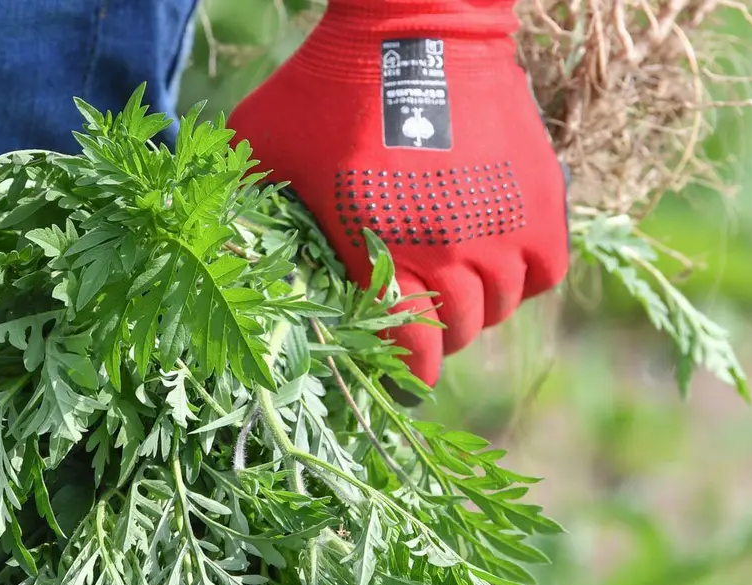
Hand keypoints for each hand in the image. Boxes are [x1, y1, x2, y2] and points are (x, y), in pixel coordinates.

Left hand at [228, 0, 568, 384]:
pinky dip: (526, 276)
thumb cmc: (325, 87)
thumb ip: (241, 200)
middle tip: (420, 325)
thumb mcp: (264, 148)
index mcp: (380, 252)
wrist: (413, 24)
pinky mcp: (542, 199)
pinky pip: (546, 271)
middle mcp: (449, 252)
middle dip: (438, 339)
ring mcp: (502, 227)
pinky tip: (499, 264)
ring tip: (457, 292)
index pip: (410, 349)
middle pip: (459, 333)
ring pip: (502, 306)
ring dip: (479, 308)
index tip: (399, 380)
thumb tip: (205, 243)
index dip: (406, 373)